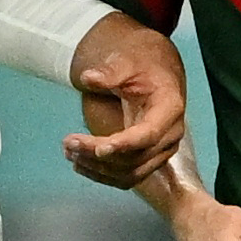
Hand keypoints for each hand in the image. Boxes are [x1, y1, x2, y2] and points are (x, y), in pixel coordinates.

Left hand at [63, 14, 185, 188]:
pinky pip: (129, 177)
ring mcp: (163, 150)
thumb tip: (88, 78)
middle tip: (69, 143)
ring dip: (98, 168)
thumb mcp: (128, 63)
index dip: (125, 144)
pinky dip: (104, 174)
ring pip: (131, 174)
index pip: (149, 134)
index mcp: (170, 108)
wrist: (157, 74)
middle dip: (99, 155)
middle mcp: (171, 135)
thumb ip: (110, 72)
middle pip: (136, 158)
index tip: (99, 148)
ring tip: (70, 153)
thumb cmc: (144, 67)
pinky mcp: (151, 159)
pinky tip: (81, 164)